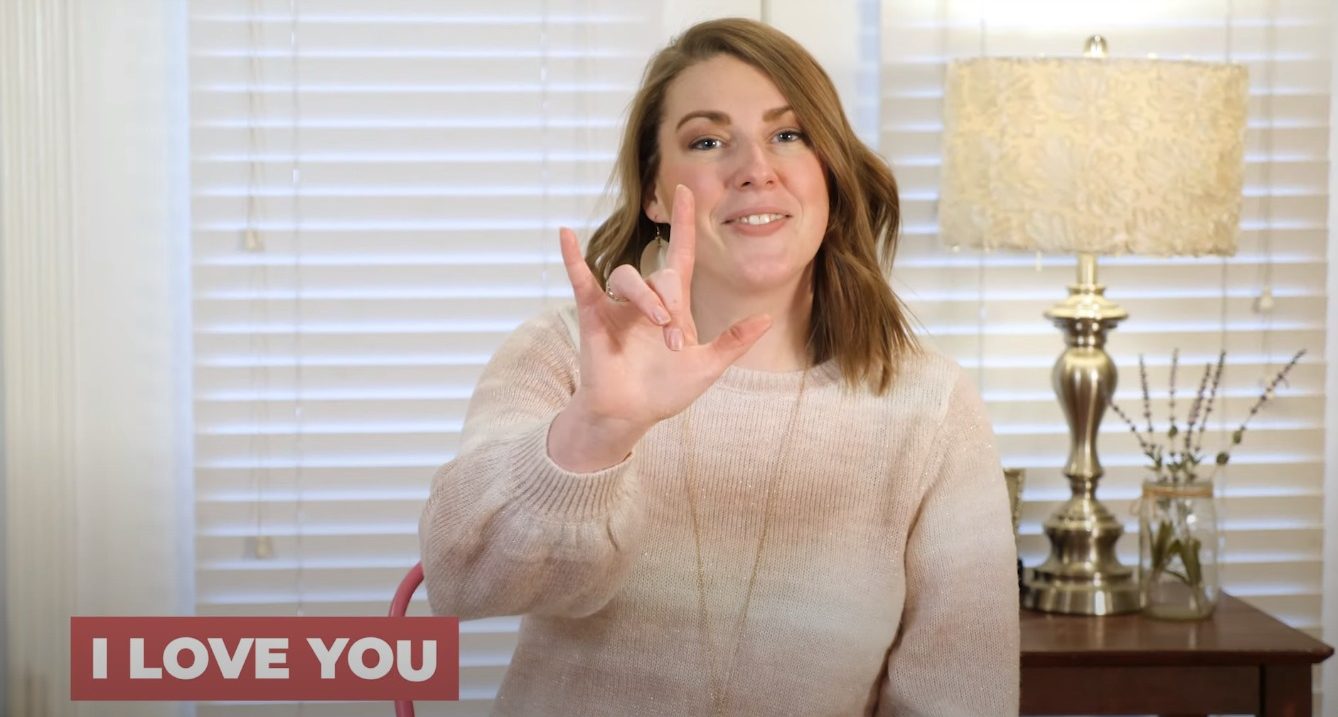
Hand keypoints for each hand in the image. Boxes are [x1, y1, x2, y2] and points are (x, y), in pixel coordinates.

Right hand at [548, 185, 771, 470]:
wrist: (631, 415)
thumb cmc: (666, 391)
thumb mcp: (708, 367)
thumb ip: (734, 342)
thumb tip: (766, 318)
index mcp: (674, 304)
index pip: (680, 252)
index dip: (683, 221)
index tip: (685, 189)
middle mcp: (646, 298)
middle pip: (659, 274)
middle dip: (671, 303)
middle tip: (675, 340)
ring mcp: (618, 305)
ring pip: (628, 277)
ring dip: (646, 299)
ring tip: (658, 326)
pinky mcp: (594, 316)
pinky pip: (582, 280)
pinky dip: (573, 258)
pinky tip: (566, 235)